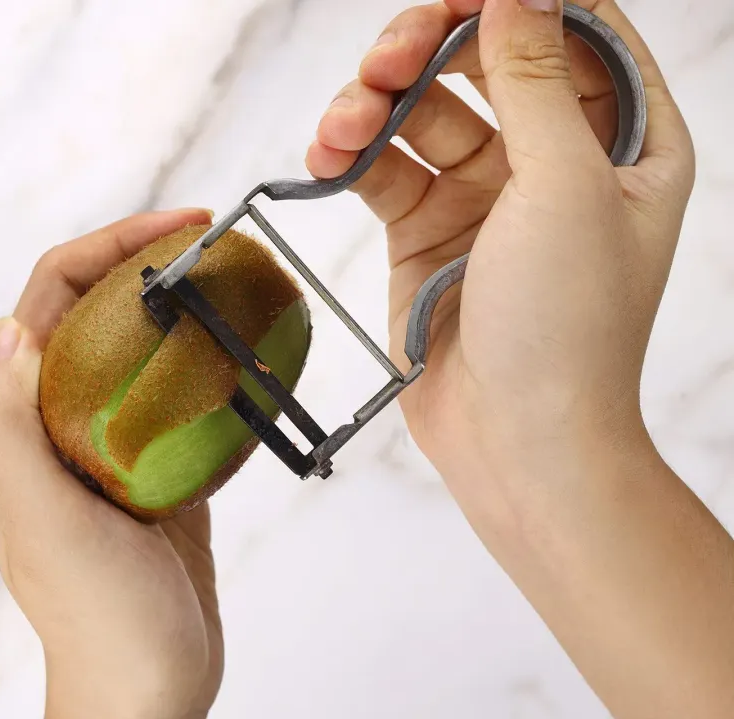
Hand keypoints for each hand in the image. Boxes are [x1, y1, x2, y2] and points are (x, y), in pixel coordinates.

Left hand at [0, 209, 222, 718]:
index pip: (52, 302)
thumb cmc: (93, 615)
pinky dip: (212, 368)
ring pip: (145, 351)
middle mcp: (65, 422)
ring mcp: (116, 445)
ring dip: (184, 309)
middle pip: (102, 314)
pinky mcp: (163, 472)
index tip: (173, 227)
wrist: (149, 685)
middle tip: (214, 242)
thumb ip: (7, 426)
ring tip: (237, 283)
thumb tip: (8, 327)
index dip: (105, 249)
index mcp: (27, 420)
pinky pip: (184, 400)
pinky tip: (250, 355)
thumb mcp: (41, 518)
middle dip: (149, 265)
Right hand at [309, 2, 733, 718]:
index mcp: (625, 142)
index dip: (515, 1)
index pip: (575, 33)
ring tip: (343, 125)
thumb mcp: (564, 186)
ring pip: (422, 113)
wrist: (516, 442)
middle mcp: (555, 160)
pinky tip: (327, 158)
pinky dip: (351, 156)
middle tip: (388, 56)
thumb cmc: (568, 326)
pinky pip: (382, 169)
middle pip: (485, 61)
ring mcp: (485, 196)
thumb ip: (533, 78)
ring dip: (375, 105)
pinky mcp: (424, 232)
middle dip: (429, 49)